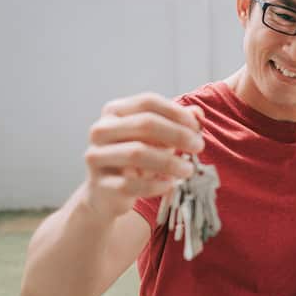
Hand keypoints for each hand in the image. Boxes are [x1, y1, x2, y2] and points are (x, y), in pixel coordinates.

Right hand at [83, 93, 205, 219]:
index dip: (176, 112)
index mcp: (114, 111)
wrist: (106, 194)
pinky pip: (132, 183)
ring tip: (188, 169)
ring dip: (170, 161)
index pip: (148, 102)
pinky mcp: (100, 185)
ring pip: (137, 153)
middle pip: (144, 123)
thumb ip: (177, 122)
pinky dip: (156, 184)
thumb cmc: (136, 159)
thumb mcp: (157, 137)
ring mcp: (97, 157)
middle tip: (198, 146)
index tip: (197, 126)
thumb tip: (198, 113)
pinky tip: (169, 184)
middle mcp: (101, 130)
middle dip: (178, 134)